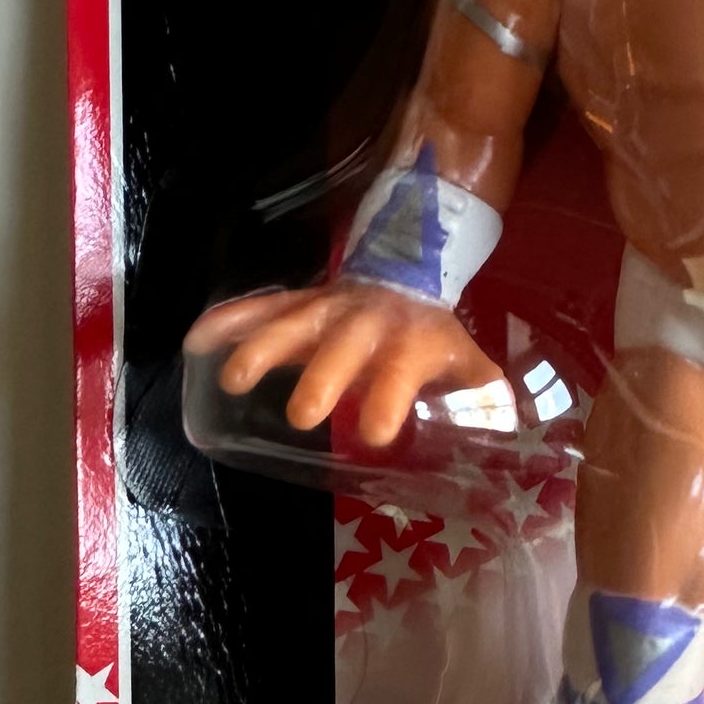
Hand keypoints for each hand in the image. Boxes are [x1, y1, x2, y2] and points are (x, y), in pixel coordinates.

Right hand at [186, 282, 509, 448]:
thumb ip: (481, 395)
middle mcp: (363, 325)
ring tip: (231, 379)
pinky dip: (226, 321)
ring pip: (289, 323)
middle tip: (302, 415)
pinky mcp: (296, 303)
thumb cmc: (431, 334)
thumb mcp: (465, 360)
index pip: (400, 372)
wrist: (407, 270)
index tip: (374, 434)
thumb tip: (507, 430)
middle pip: (339, 349)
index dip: (389, 399)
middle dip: (321, 378)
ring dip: (260, 348)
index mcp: (408, 343)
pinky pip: (257, 308)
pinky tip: (196, 341)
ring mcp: (325, 310)